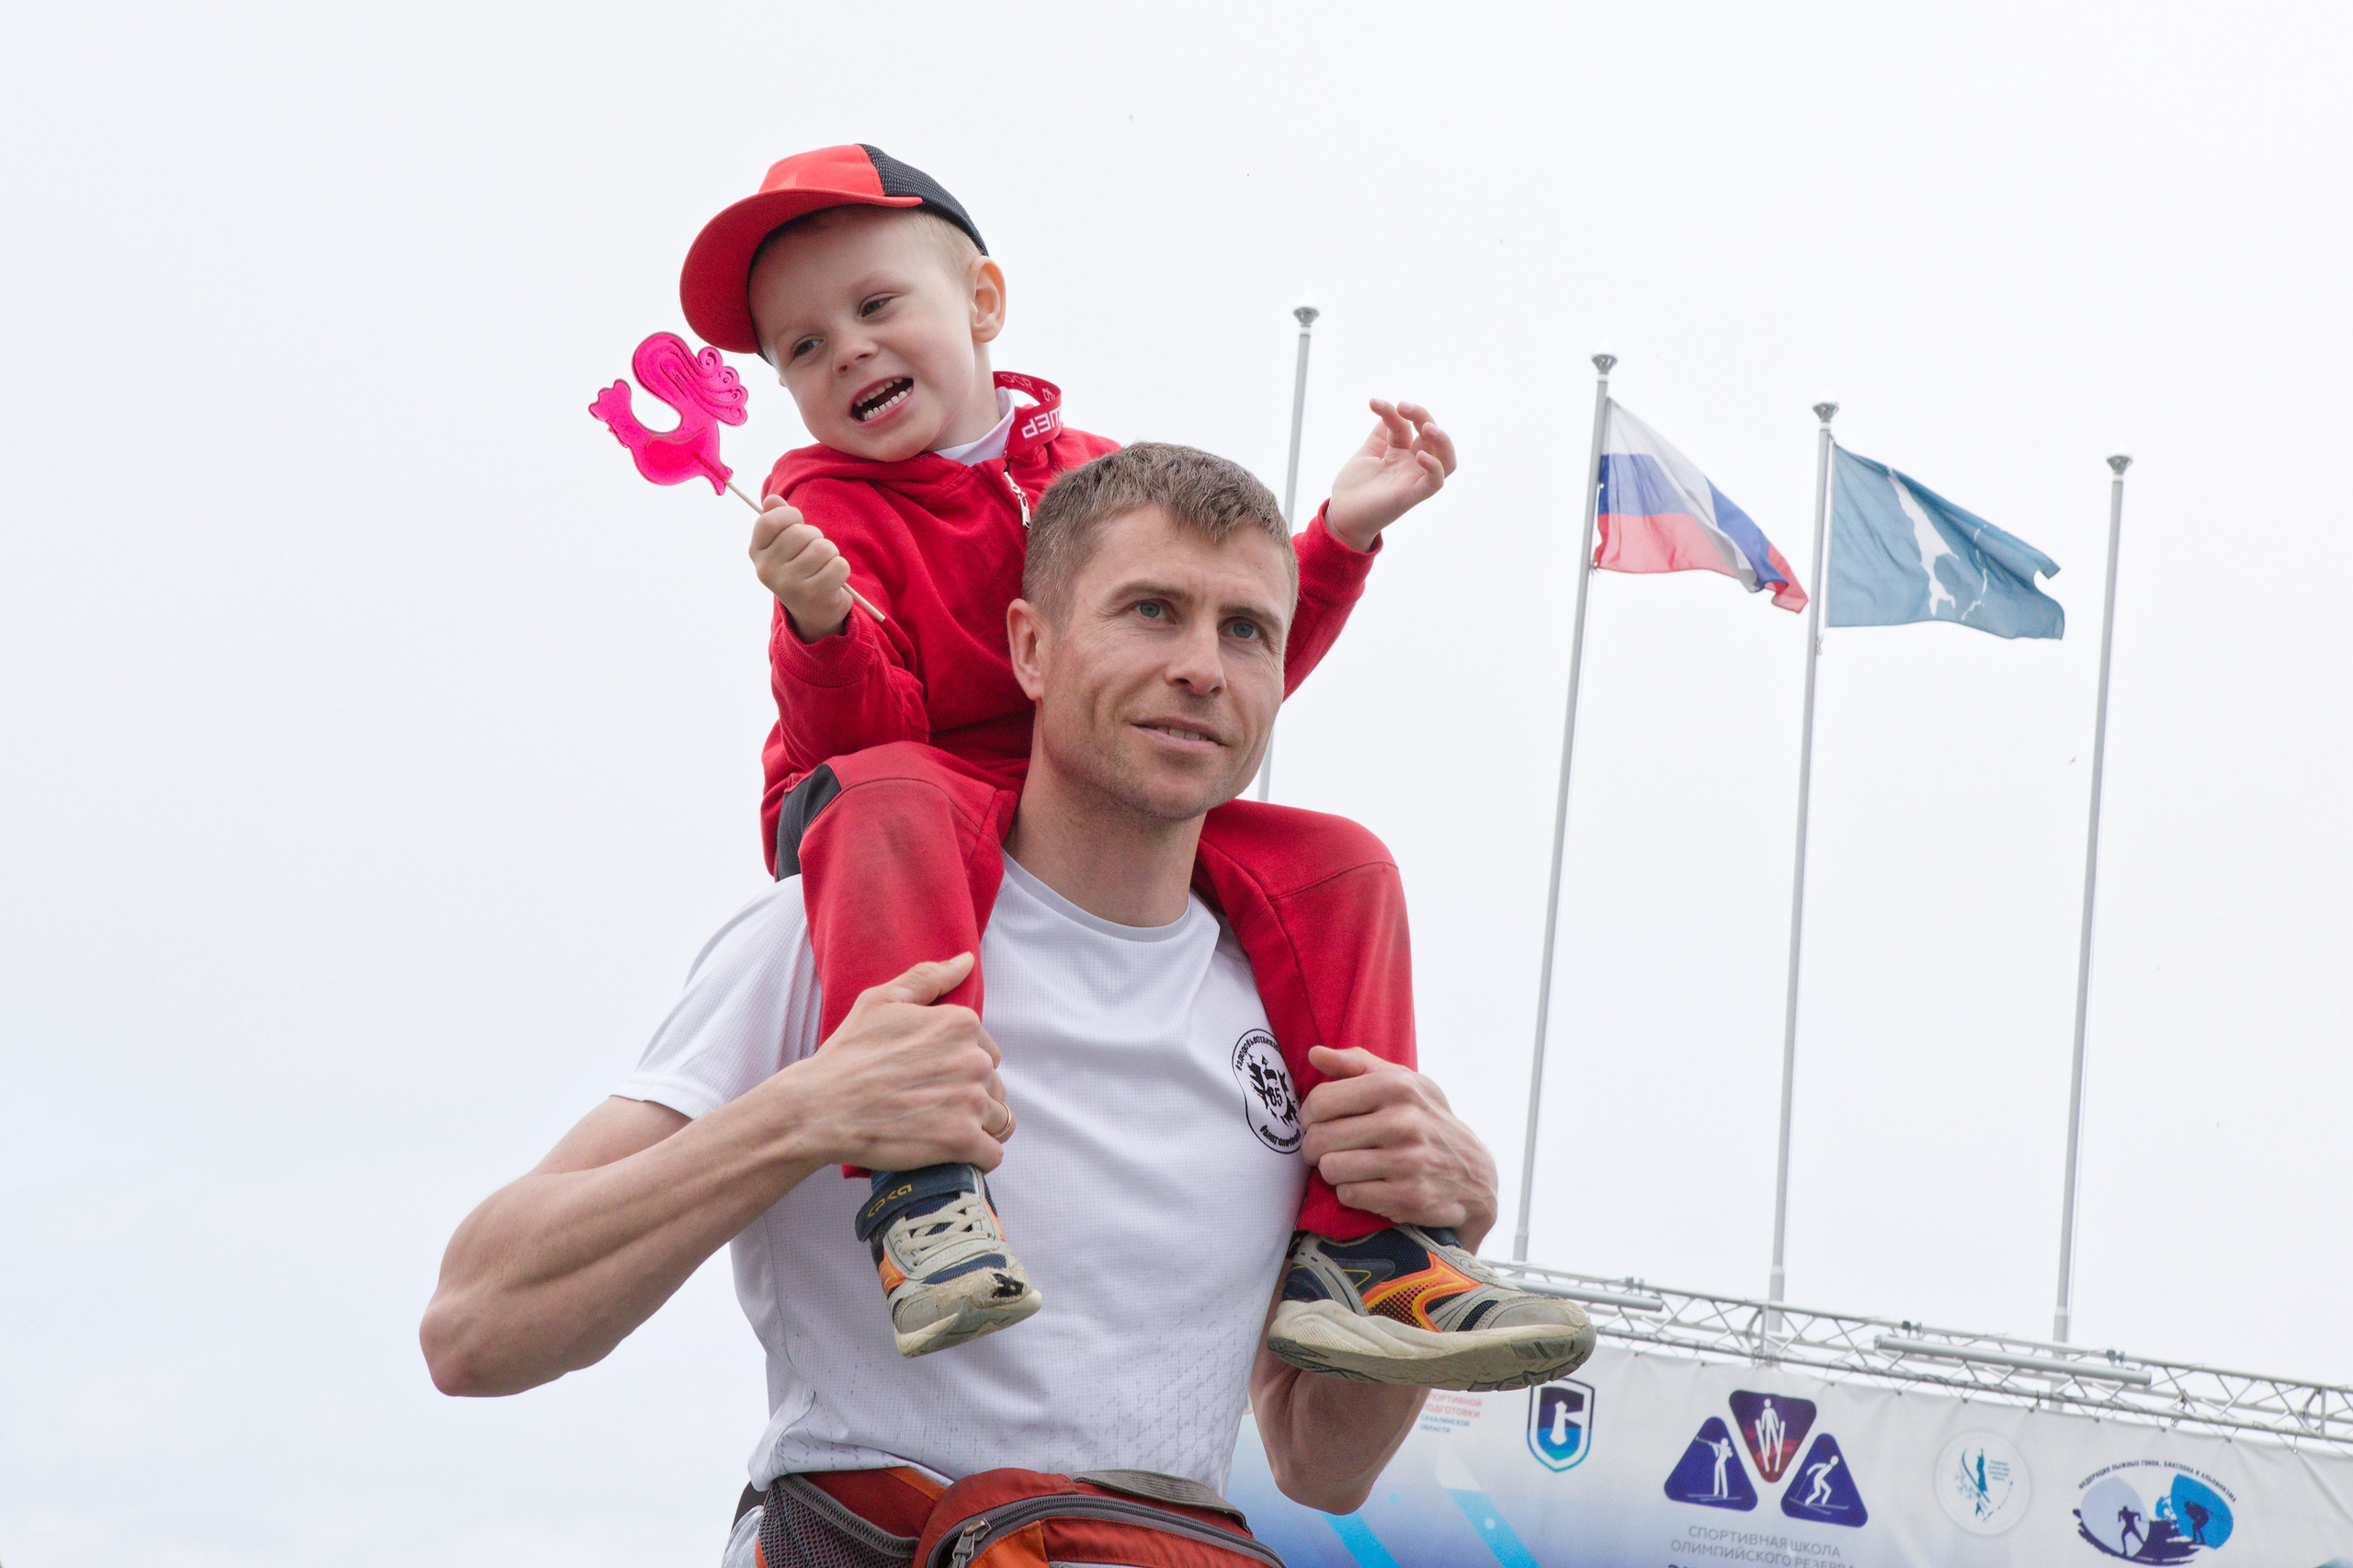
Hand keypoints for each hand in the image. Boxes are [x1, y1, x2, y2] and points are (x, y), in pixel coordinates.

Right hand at [750, 496, 853, 640]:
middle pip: (801, 533)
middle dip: (815, 537)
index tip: (796, 525)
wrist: (814, 611)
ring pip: (823, 548)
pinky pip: (839, 565)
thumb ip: (779, 520)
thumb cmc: (800, 568)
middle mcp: (767, 570)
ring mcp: (789, 585)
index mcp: (756, 553)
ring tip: (823, 567)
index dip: (790, 516)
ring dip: (830, 554)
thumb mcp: (785, 545)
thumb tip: (772, 499)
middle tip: (813, 555)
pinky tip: (832, 580)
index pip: (770, 520)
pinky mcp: (813, 595)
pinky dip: (841, 569)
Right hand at [783, 953, 1014, 1171]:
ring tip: (943, 1130)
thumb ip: (929, 978)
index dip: (962, 1066)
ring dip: (978, 1127)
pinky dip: (977, 1156)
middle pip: (994, 1085)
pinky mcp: (961, 1141)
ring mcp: (969, 1102)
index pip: (987, 1051)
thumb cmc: (847, 1054)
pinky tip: (953, 1153)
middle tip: (932, 1106)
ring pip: (998, 1119)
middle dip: (971, 1096)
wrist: (821, 1108)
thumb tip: (966, 961)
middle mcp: (972, 1060)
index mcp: (959, 1024)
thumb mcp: (882, 1001)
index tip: (934, 1078)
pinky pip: (992, 1154)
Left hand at [1297, 1045, 1497, 1249]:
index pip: (1321, 1101)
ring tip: (1348, 1166)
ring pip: (1331, 1169)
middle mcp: (1404, 1121)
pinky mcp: (1410, 1196)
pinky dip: (1351, 1192)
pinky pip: (1350, 1195)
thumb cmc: (1426, 1120)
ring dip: (1332, 1171)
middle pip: (1320, 1138)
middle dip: (1313, 1148)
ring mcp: (1409, 1161)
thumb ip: (1357, 1064)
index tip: (1315, 1122)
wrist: (1474, 1173)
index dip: (1307, 1115)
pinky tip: (1368, 1184)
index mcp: (1397, 1086)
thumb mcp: (1403, 1082)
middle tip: (1324, 1149)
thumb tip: (1314, 1054)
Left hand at [1322, 400, 1456, 551]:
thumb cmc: (1354, 487)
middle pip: (1432, 436)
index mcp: (1401, 452)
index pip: (1406, 425)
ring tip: (1426, 427)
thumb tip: (1388, 408)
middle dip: (1421, 415)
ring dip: (1442, 440)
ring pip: (1446, 459)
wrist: (1341, 515)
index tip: (1374, 402)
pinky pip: (1434, 483)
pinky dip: (1434, 468)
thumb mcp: (1367, 452)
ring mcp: (1414, 479)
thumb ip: (1381, 433)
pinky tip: (1421, 455)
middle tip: (1403, 406)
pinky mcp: (1412, 496)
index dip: (1392, 411)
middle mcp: (1412, 464)